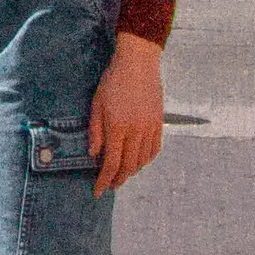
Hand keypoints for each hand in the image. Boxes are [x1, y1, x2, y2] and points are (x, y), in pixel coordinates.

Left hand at [90, 33, 168, 192]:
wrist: (138, 63)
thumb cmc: (112, 81)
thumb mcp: (96, 104)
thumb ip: (95, 131)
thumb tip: (94, 155)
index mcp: (117, 127)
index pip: (112, 163)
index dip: (104, 180)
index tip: (98, 191)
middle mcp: (136, 131)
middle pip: (129, 166)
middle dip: (119, 179)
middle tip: (110, 184)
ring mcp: (150, 128)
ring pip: (143, 160)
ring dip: (133, 171)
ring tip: (123, 174)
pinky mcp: (159, 123)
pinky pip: (155, 149)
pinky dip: (146, 160)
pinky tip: (139, 161)